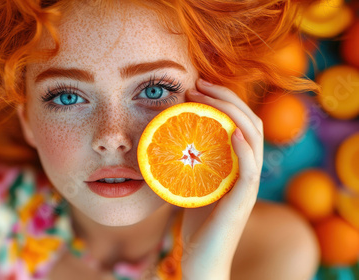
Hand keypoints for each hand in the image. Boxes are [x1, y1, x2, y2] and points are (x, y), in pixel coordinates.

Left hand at [178, 79, 263, 279]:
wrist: (202, 261)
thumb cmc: (197, 226)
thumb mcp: (191, 187)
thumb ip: (188, 167)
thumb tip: (164, 143)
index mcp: (239, 166)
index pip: (242, 124)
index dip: (225, 101)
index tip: (197, 88)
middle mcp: (248, 172)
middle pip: (250, 123)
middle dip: (226, 98)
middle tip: (198, 84)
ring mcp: (248, 187)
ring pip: (253, 139)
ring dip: (231, 112)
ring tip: (205, 98)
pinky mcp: (242, 202)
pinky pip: (250, 170)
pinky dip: (243, 147)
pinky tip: (229, 131)